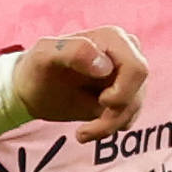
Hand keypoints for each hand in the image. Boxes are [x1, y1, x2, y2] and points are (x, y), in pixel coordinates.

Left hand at [16, 27, 147, 140]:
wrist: (33, 89)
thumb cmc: (38, 66)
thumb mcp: (46, 54)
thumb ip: (74, 51)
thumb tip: (106, 66)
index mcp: (114, 38)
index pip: (137, 69)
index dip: (122, 92)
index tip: (100, 101)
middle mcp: (127, 54)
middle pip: (138, 92)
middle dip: (115, 115)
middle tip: (87, 129)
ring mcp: (127, 77)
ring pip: (134, 108)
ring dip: (108, 126)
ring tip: (82, 133)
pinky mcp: (124, 96)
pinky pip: (129, 117)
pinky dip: (108, 128)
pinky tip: (88, 129)